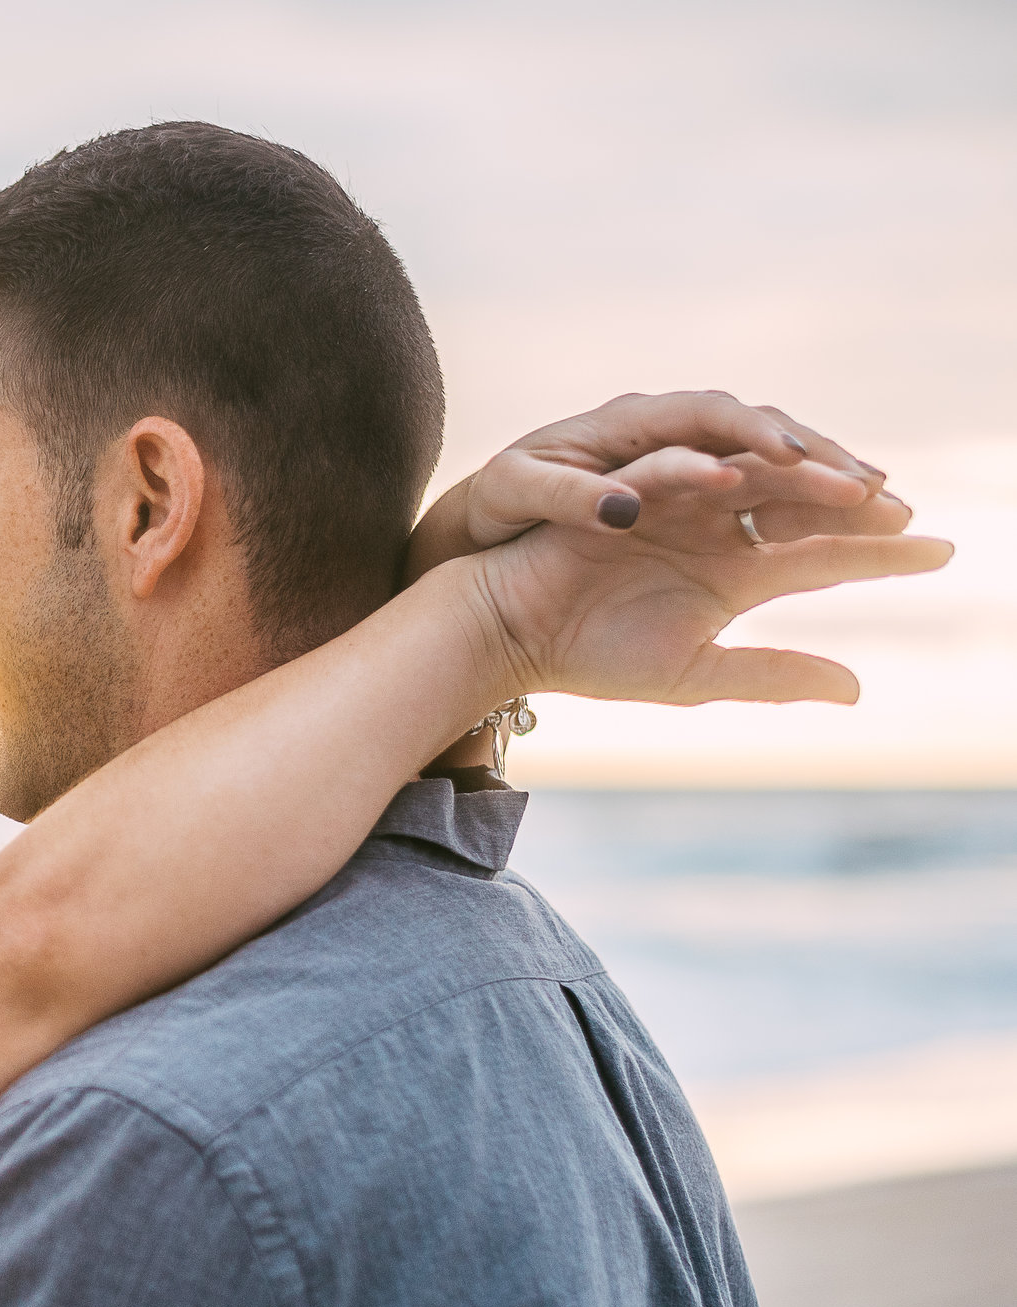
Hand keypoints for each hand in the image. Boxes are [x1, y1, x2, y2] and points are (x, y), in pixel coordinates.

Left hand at [407, 392, 908, 581]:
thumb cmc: (500, 504)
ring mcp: (682, 454)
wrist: (489, 519)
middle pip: (756, 427)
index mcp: (626, 422)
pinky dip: (801, 498)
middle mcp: (665, 428)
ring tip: (877, 499)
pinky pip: (759, 486)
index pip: (706, 414)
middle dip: (814, 451)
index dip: (753, 434)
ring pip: (768, 454)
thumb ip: (571, 500)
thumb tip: (627, 509)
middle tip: (868, 485)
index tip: (794, 462)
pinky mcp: (691, 488)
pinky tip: (845, 519)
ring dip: (823, 472)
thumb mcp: (521, 496)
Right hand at [461, 444, 950, 707]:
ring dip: (796, 475)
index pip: (821, 555)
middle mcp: (714, 531)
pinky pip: (665, 474)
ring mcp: (672, 507)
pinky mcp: (619, 496)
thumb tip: (857, 692)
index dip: (880, 553)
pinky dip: (696, 472)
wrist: (507, 637)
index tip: (941, 550)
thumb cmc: (588, 656)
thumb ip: (772, 674)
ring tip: (842, 482)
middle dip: (851, 501)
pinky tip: (734, 475)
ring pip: (749, 476)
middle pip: (799, 504)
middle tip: (900, 505)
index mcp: (733, 574)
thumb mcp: (694, 674)